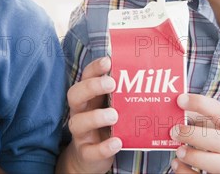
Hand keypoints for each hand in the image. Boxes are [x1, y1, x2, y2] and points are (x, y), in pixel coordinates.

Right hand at [56, 56, 121, 173]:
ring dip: (96, 117)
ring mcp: (80, 133)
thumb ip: (120, 95)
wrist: (91, 158)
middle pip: (74, 95)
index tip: (108, 61)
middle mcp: (79, 112)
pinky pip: (90, 151)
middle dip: (91, 87)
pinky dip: (103, 147)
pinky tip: (117, 142)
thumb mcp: (110, 107)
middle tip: (111, 84)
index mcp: (87, 97)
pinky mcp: (85, 153)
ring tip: (114, 115)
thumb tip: (145, 77)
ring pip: (78, 122)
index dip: (94, 68)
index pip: (85, 77)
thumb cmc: (105, 125)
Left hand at [170, 94, 219, 173]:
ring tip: (179, 151)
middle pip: (217, 140)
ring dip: (194, 157)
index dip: (198, 103)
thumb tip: (169, 111)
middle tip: (173, 131)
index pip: (217, 110)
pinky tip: (177, 165)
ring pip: (216, 164)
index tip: (179, 100)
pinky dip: (187, 173)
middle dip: (193, 135)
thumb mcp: (219, 125)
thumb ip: (196, 116)